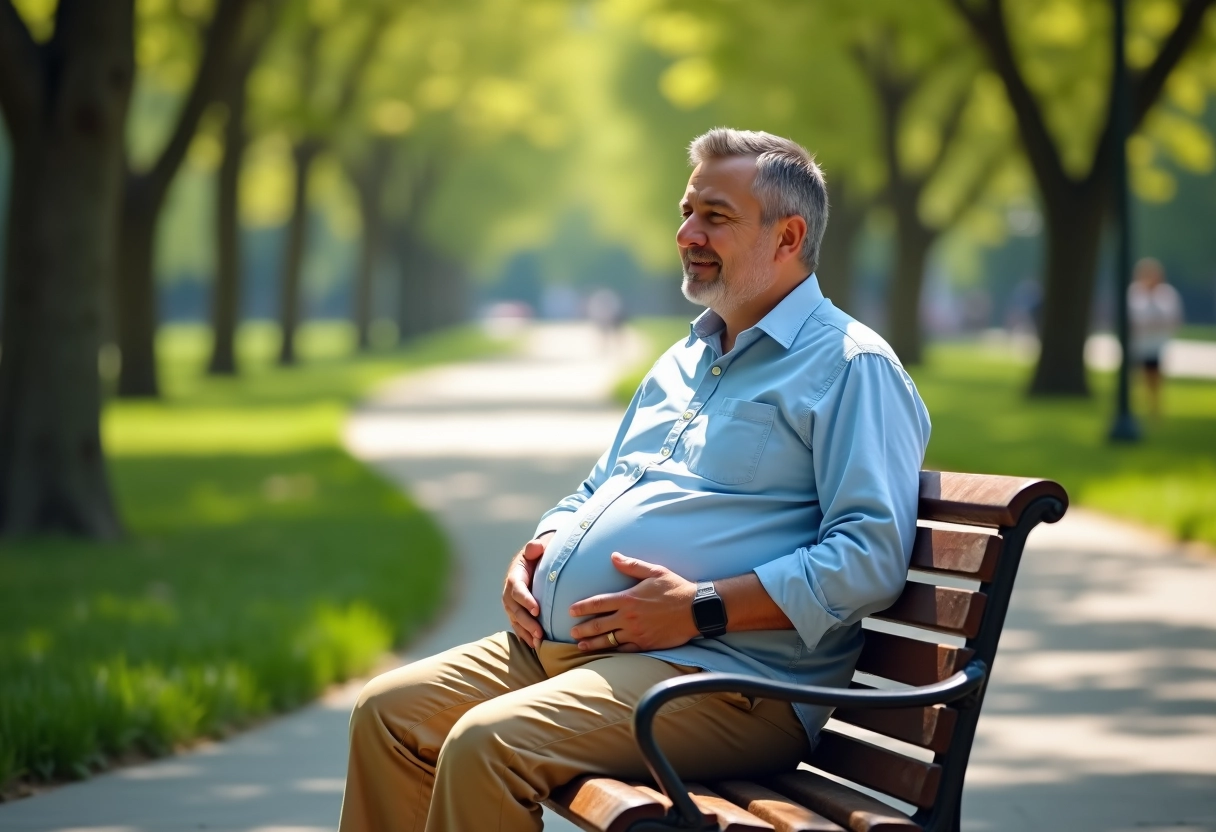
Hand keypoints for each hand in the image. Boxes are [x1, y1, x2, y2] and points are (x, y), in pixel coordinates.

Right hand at [503, 532, 552, 648]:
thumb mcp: (536, 549)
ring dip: (526, 632)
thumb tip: (535, 548)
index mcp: (514, 576)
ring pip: (515, 621)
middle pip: (515, 609)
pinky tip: (534, 645)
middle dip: (526, 622)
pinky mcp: (515, 613)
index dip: (526, 600)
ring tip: (538, 642)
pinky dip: (525, 636)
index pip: (517, 589)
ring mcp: (511, 605)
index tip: (537, 610)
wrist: (532, 564)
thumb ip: (535, 548)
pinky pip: (518, 626)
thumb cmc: (537, 556)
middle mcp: (509, 593)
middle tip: (540, 632)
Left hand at [568, 553, 698, 651]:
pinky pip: (625, 651)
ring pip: (609, 641)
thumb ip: (631, 565)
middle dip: (582, 629)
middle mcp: (629, 618)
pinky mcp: (646, 644)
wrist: (695, 609)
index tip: (571, 610)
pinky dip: (613, 652)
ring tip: (581, 646)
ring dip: (593, 644)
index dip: (582, 607)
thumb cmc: (675, 588)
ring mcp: (637, 633)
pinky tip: (605, 654)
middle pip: (598, 625)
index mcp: (628, 599)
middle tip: (571, 632)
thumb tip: (613, 556)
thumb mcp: (654, 571)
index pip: (598, 603)